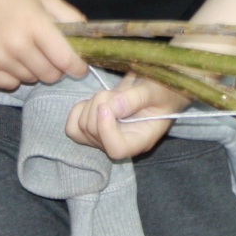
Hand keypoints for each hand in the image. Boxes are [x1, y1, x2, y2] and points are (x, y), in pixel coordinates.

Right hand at [0, 0, 87, 89]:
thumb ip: (69, 16)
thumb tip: (87, 36)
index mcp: (35, 23)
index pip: (65, 59)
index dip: (77, 67)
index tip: (80, 67)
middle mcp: (16, 43)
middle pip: (49, 74)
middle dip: (56, 68)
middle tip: (50, 54)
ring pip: (30, 79)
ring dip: (34, 69)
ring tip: (27, 49)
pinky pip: (8, 84)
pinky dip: (15, 76)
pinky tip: (12, 58)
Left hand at [65, 74, 188, 157]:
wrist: (158, 87)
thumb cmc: (163, 89)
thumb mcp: (155, 90)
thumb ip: (136, 98)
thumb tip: (112, 107)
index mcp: (141, 139)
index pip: (116, 149)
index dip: (105, 129)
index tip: (106, 106)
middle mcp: (121, 143)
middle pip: (94, 133)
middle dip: (99, 106)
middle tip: (115, 93)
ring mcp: (105, 138)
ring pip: (81, 128)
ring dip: (91, 104)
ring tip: (110, 95)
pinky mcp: (94, 129)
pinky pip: (73, 127)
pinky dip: (78, 110)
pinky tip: (94, 101)